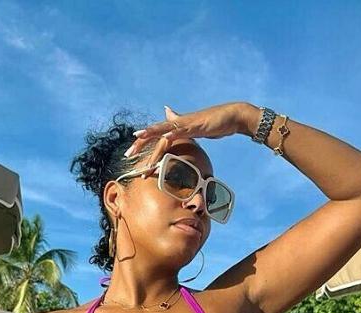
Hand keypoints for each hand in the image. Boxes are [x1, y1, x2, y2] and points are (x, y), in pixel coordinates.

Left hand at [125, 102, 253, 171]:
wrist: (232, 117)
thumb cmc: (214, 123)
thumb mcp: (193, 126)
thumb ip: (179, 121)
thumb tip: (167, 110)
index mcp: (176, 126)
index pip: (155, 136)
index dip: (142, 143)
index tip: (130, 153)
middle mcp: (177, 123)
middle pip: (154, 133)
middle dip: (140, 144)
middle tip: (127, 155)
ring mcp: (185, 123)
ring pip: (163, 130)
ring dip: (150, 136)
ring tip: (136, 141)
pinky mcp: (195, 125)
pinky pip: (180, 130)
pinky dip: (171, 133)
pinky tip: (164, 137)